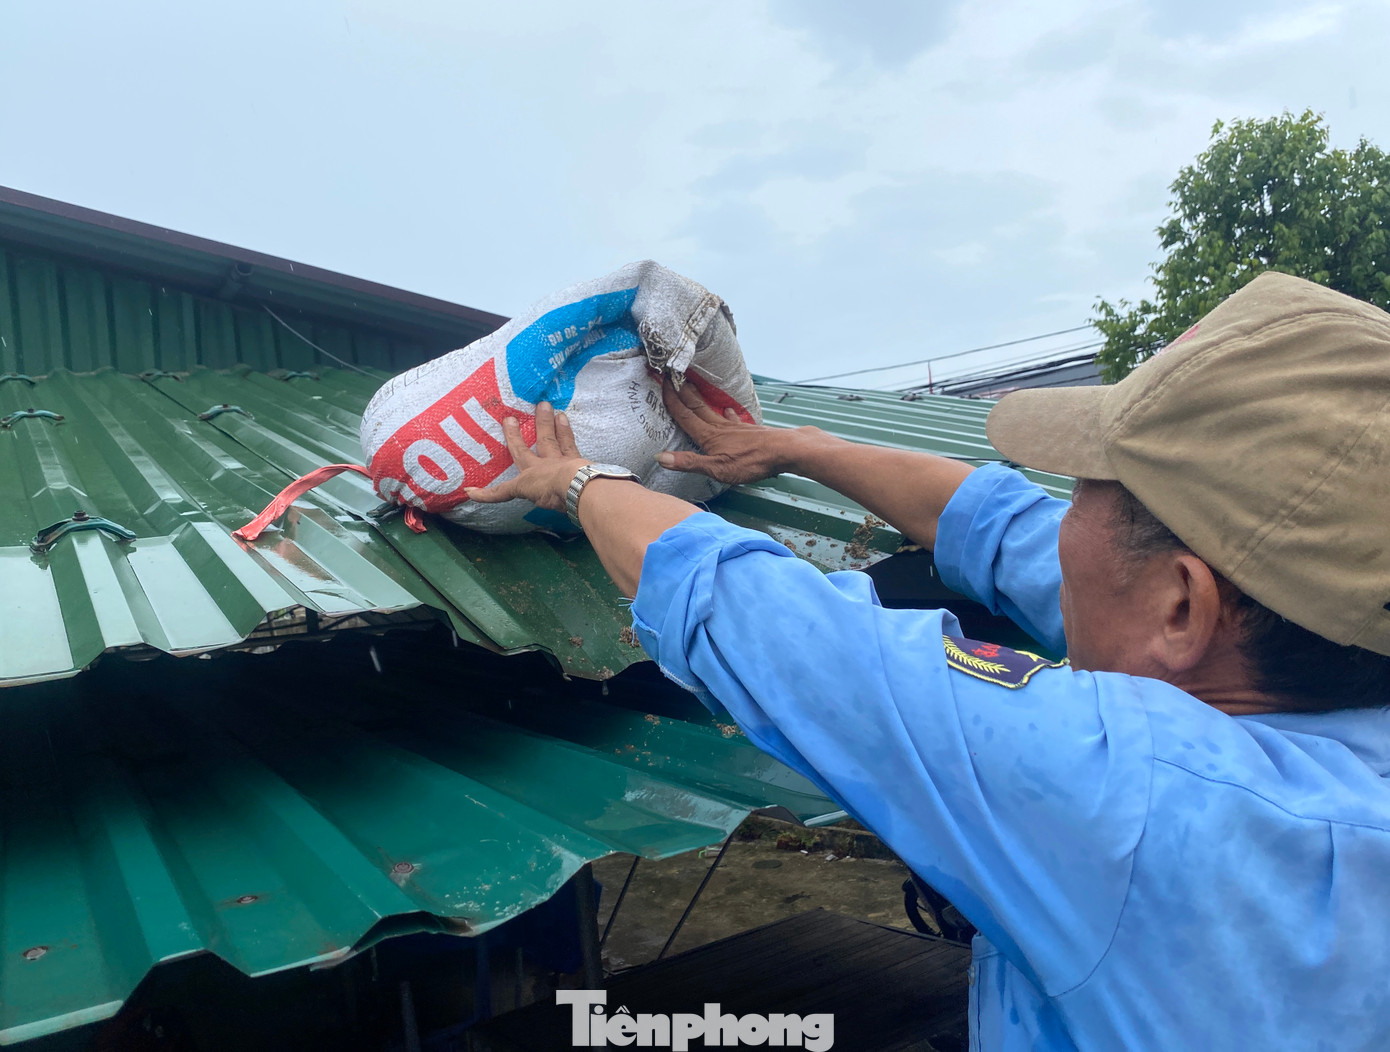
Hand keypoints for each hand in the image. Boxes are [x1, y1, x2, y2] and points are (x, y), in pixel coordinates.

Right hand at [464, 402, 588, 511]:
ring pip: (562, 440)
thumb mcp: (520, 490)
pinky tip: (579, 441)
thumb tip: (469, 492)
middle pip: (543, 439)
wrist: (576, 487)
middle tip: (543, 403)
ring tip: (561, 414)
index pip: (517, 452)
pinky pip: (576, 450)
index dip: (511, 439)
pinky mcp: (583, 464)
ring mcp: (567, 461)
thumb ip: (497, 492)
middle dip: (541, 423)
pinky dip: (574, 441)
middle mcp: (548, 461)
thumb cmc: (547, 489)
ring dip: (560, 428)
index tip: (505, 422)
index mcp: (532, 468)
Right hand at [657, 377, 809, 484]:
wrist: (784, 450)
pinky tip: (727, 409)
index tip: (662, 381)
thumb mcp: (716, 469)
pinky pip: (731, 416)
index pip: (684, 414)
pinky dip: (725, 411)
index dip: (671, 399)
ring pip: (711, 409)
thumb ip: (689, 462)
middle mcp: (719, 426)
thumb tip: (660, 457)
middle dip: (682, 391)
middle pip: (696, 406)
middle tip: (672, 375)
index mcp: (708, 435)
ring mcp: (734, 426)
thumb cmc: (751, 461)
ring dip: (699, 398)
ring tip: (692, 387)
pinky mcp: (747, 429)